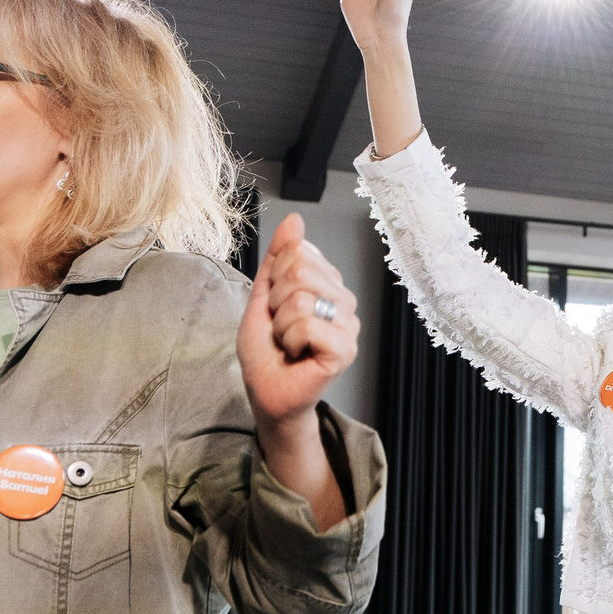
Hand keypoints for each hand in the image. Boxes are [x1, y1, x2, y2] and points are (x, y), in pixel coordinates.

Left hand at [237, 213, 359, 429]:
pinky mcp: (345, 349)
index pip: (298, 252)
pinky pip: (309, 325)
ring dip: (281, 325)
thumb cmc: (267, 351)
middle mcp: (344, 301)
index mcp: (328, 284)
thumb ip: (277, 258)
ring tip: (289, 342)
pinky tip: (298, 354)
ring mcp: (349, 326)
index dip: (274, 280)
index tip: (276, 307)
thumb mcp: (263, 296)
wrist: (266, 393)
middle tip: (282, 328)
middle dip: (276, 302)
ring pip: (302, 299)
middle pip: (300, 270)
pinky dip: (291, 340)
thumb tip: (294, 220)